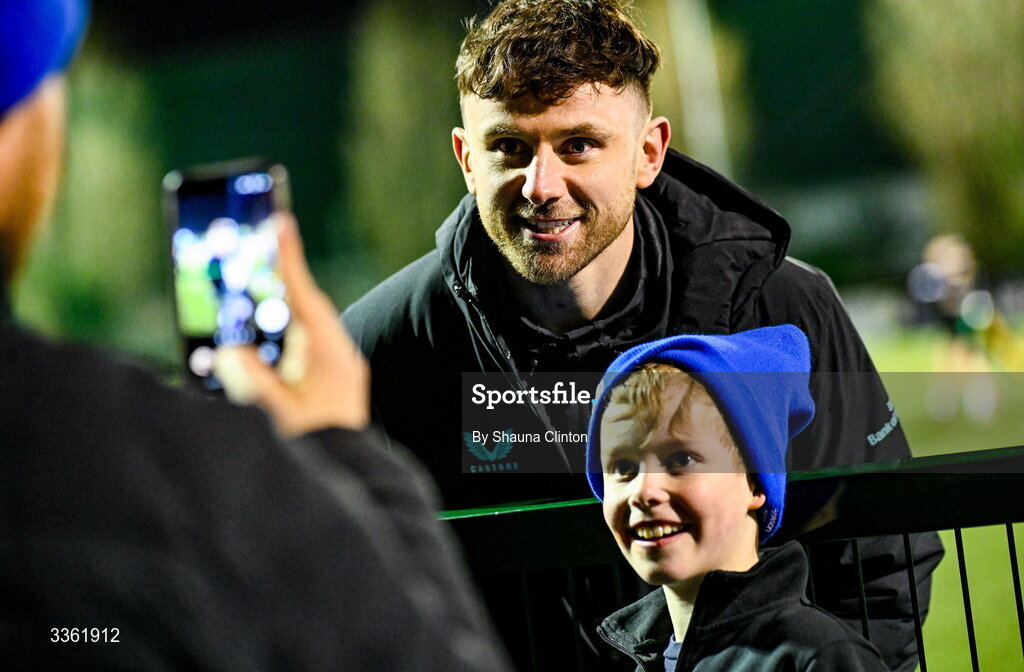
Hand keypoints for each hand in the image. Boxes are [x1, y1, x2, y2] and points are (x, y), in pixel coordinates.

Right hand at [214, 212, 369, 434]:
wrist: (352, 484)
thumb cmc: (319, 450)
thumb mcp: (276, 414)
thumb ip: (249, 381)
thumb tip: (232, 353)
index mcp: (329, 356)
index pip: (304, 296)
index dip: (289, 258)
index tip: (281, 220)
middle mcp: (337, 358)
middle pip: (297, 312)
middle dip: (269, 291)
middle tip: (247, 257)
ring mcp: (335, 373)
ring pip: (294, 336)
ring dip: (266, 327)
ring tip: (236, 314)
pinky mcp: (327, 389)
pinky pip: (296, 358)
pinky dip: (273, 353)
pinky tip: (249, 362)